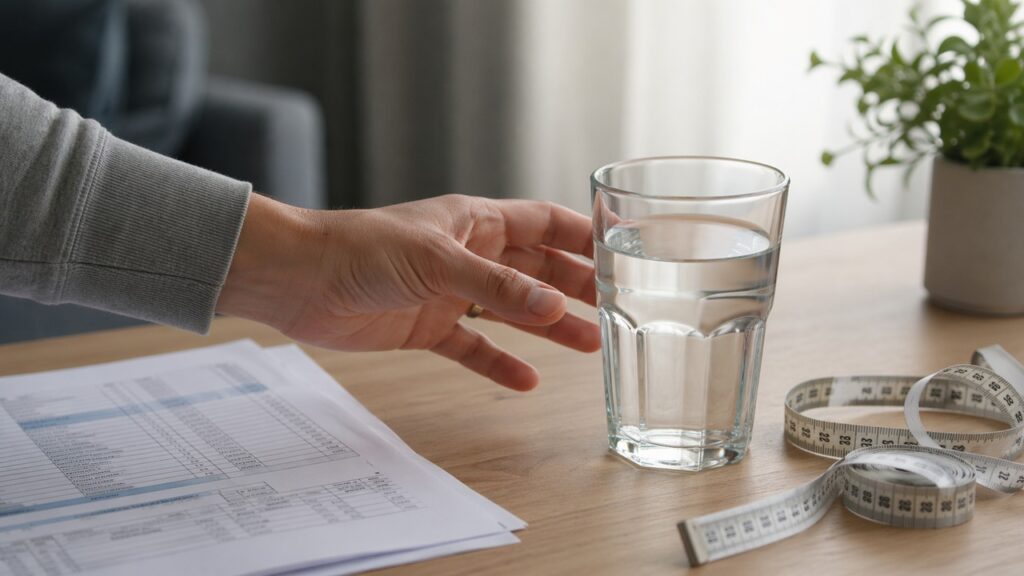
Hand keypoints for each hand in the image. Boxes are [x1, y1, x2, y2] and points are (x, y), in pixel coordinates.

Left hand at [216, 193, 599, 390]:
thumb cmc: (360, 248)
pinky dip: (499, 363)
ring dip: (548, 326)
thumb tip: (554, 306)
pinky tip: (527, 382)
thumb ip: (497, 285)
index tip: (623, 250)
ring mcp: (448, 292)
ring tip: (589, 346)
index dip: (583, 234)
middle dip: (575, 286)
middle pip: (537, 268)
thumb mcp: (437, 261)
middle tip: (616, 307)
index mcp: (475, 221)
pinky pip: (474, 346)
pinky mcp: (426, 327)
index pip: (544, 222)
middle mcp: (468, 254)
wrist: (297, 280)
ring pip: (512, 309)